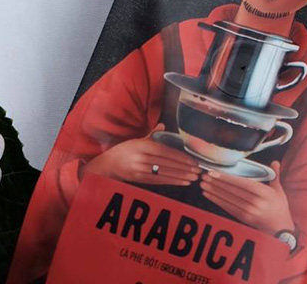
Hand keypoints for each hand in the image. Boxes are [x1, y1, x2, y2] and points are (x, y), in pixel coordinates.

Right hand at [84, 124, 201, 186]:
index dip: (179, 157)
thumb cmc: (123, 150)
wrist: (109, 165)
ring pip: (165, 173)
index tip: (192, 160)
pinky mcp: (141, 180)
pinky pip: (160, 181)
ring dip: (181, 176)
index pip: (164, 151)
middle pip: (167, 163)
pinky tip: (182, 182)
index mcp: (141, 146)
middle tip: (198, 171)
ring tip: (193, 178)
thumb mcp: (135, 140)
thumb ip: (151, 134)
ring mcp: (141, 170)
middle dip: (184, 168)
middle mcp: (141, 158)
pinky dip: (173, 181)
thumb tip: (163, 125)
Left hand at [200, 161, 294, 236]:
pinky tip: (208, 195)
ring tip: (203, 184)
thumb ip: (275, 175)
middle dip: (216, 183)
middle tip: (204, 176)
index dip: (226, 178)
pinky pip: (228, 208)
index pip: (241, 183)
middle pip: (232, 190)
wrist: (281, 229)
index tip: (214, 172)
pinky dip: (217, 201)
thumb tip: (275, 161)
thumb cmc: (279, 207)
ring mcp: (249, 211)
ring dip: (214, 191)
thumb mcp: (279, 191)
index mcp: (263, 193)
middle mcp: (256, 202)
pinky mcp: (244, 218)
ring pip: (228, 199)